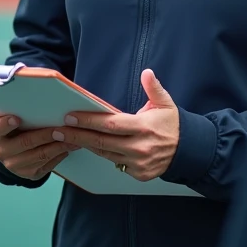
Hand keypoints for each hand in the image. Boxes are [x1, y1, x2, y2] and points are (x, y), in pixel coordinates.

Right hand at [0, 114, 77, 180]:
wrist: (13, 150)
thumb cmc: (17, 127)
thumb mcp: (12, 118)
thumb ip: (20, 111)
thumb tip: (42, 96)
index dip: (5, 124)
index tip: (16, 118)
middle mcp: (1, 152)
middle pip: (25, 143)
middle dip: (45, 135)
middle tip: (61, 129)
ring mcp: (14, 166)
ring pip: (40, 156)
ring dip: (58, 146)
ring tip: (72, 138)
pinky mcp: (28, 175)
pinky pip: (46, 165)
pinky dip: (59, 155)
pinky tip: (68, 148)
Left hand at [57, 69, 179, 181]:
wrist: (189, 151)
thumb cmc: (173, 124)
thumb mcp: (166, 104)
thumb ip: (154, 88)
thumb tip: (147, 72)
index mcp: (143, 127)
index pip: (110, 124)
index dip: (88, 120)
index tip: (70, 117)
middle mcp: (139, 147)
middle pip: (101, 142)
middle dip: (77, 136)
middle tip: (58, 131)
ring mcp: (138, 163)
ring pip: (105, 154)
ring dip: (85, 145)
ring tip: (66, 138)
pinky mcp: (139, 174)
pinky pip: (116, 163)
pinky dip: (104, 155)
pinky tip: (90, 147)